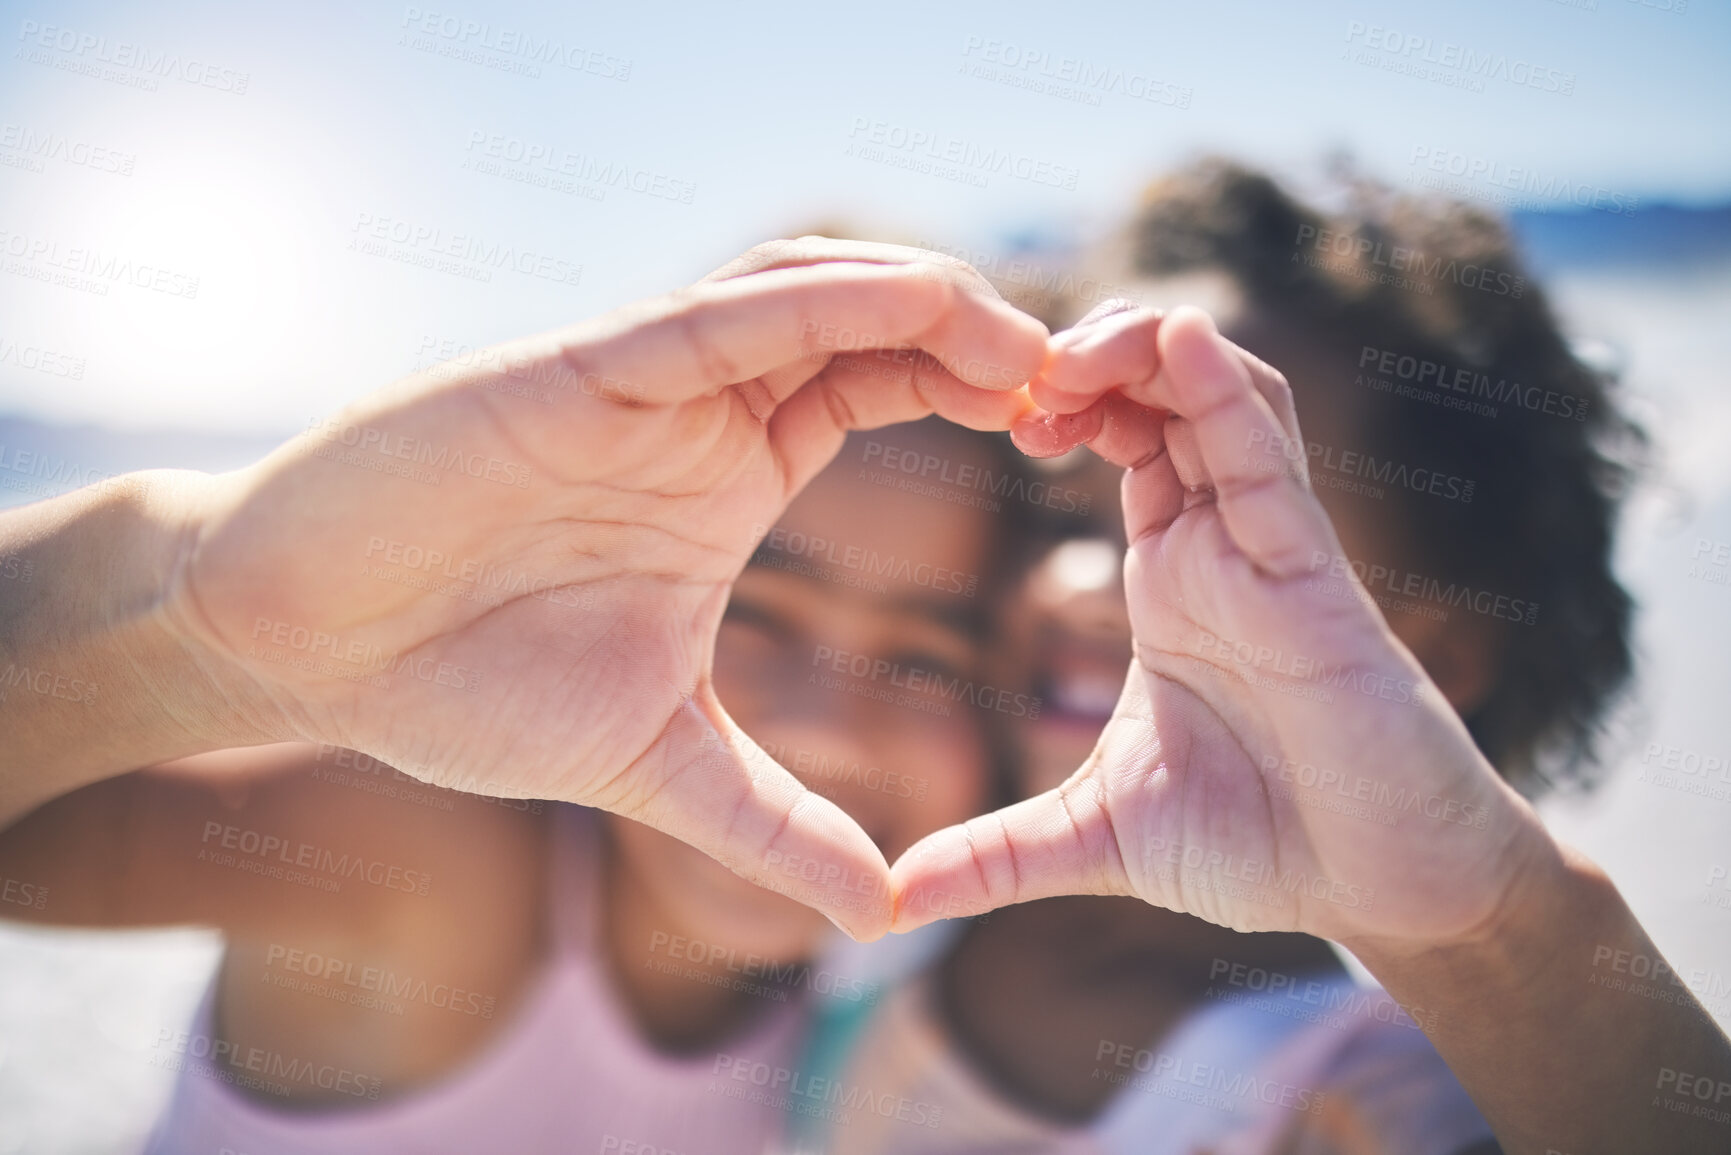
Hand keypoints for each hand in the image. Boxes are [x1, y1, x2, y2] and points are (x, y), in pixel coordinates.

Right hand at [163, 240, 1047, 937]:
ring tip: (1025, 342)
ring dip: (922, 303)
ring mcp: (641, 383)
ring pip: (805, 296)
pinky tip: (910, 300)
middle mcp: (698, 410)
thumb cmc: (463, 683)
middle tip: (1090, 382)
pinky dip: (817, 299)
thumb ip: (772, 822)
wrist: (309, 647)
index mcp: (730, 472)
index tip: (1074, 433)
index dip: (979, 392)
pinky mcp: (576, 372)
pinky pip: (716, 314)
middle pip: (868, 328)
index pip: (879, 391)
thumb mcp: (656, 760)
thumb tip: (880, 914)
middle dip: (981, 338)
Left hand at [889, 305, 1553, 950]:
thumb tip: (893, 902)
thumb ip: (998, 853)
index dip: (1053, 401)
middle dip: (1087, 353)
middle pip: (1161, 391)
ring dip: (1144, 351)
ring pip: (1217, 398)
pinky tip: (1178, 339)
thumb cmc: (1264, 842)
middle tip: (1002, 367)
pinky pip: (1267, 465)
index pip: (1117, 438)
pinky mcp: (1313, 582)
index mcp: (1172, 574)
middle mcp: (1219, 544)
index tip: (981, 405)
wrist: (1383, 893)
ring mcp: (1268, 553)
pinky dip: (1223, 396)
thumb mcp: (1101, 837)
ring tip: (1065, 349)